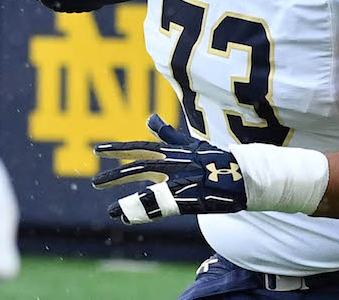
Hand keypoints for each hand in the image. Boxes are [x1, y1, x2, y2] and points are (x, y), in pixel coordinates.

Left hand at [92, 115, 246, 223]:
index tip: (98, 151)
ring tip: (111, 210)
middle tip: (95, 183)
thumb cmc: (215, 159)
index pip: (141, 148)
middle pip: (141, 168)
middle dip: (117, 176)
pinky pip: (163, 208)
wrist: (243, 175)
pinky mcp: (190, 199)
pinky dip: (146, 213)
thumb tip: (149, 119)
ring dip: (128, 201)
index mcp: (173, 151)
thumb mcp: (190, 143)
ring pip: (150, 190)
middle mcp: (175, 164)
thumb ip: (167, 134)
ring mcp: (183, 182)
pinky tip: (130, 219)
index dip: (119, 150)